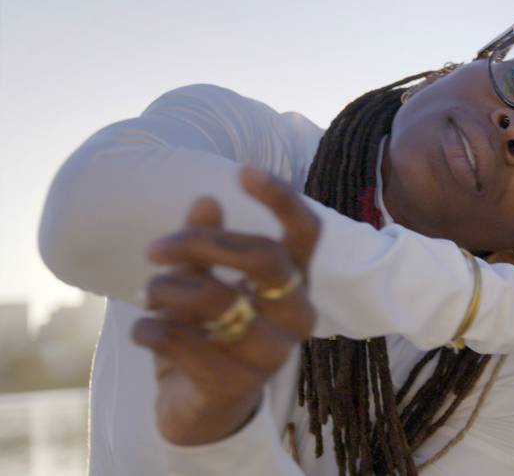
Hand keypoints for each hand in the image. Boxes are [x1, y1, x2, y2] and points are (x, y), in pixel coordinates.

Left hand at [131, 167, 319, 445]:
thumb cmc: (210, 332)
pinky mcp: (239, 384)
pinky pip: (182, 340)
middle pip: (262, 255)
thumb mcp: (206, 281)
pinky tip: (144, 331)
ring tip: (148, 297)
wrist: (202, 407)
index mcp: (295, 282)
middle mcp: (297, 315)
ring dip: (165, 291)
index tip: (244, 171)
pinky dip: (149, 329)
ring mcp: (273, 352)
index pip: (305, 232)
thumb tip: (205, 199)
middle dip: (200, 242)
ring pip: (216, 297)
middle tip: (154, 249)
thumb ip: (208, 242)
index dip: (281, 198)